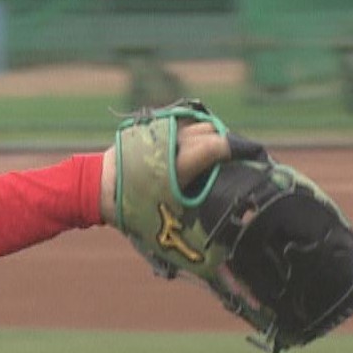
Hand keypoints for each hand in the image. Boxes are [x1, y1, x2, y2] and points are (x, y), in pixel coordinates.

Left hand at [99, 120, 230, 223]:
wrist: (97, 187)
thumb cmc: (132, 208)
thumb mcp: (170, 213)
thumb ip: (200, 211)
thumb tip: (227, 227)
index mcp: (180, 161)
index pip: (221, 146)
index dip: (241, 151)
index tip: (256, 159)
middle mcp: (174, 140)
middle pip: (212, 134)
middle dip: (226, 146)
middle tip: (236, 164)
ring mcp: (163, 131)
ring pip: (197, 127)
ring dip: (209, 138)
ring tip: (215, 159)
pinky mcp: (155, 128)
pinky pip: (183, 126)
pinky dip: (193, 134)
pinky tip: (195, 151)